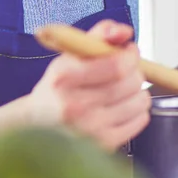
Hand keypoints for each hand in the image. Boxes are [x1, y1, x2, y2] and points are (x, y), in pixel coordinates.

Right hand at [29, 21, 150, 151]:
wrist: (37, 126)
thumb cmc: (57, 89)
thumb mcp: (69, 56)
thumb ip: (99, 36)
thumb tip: (125, 32)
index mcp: (65, 78)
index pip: (117, 65)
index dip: (131, 55)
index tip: (129, 51)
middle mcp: (75, 106)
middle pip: (131, 82)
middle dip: (135, 71)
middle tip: (125, 71)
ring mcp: (90, 129)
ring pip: (140, 101)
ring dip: (137, 91)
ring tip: (122, 90)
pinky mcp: (104, 145)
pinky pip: (141, 120)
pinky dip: (138, 110)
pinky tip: (122, 107)